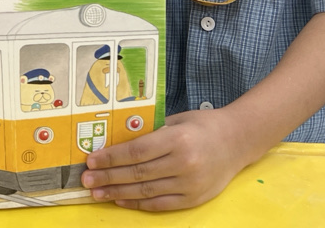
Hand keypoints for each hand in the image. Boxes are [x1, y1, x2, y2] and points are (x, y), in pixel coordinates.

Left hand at [81, 108, 249, 210]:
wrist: (238, 141)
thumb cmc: (203, 125)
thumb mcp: (176, 120)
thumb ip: (151, 131)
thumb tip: (116, 141)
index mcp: (177, 139)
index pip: (136, 151)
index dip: (111, 158)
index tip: (92, 161)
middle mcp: (184, 163)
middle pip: (137, 174)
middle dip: (108, 177)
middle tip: (86, 180)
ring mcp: (190, 184)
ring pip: (146, 191)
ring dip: (118, 193)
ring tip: (97, 192)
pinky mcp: (194, 199)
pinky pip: (160, 204)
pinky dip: (138, 203)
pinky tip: (121, 199)